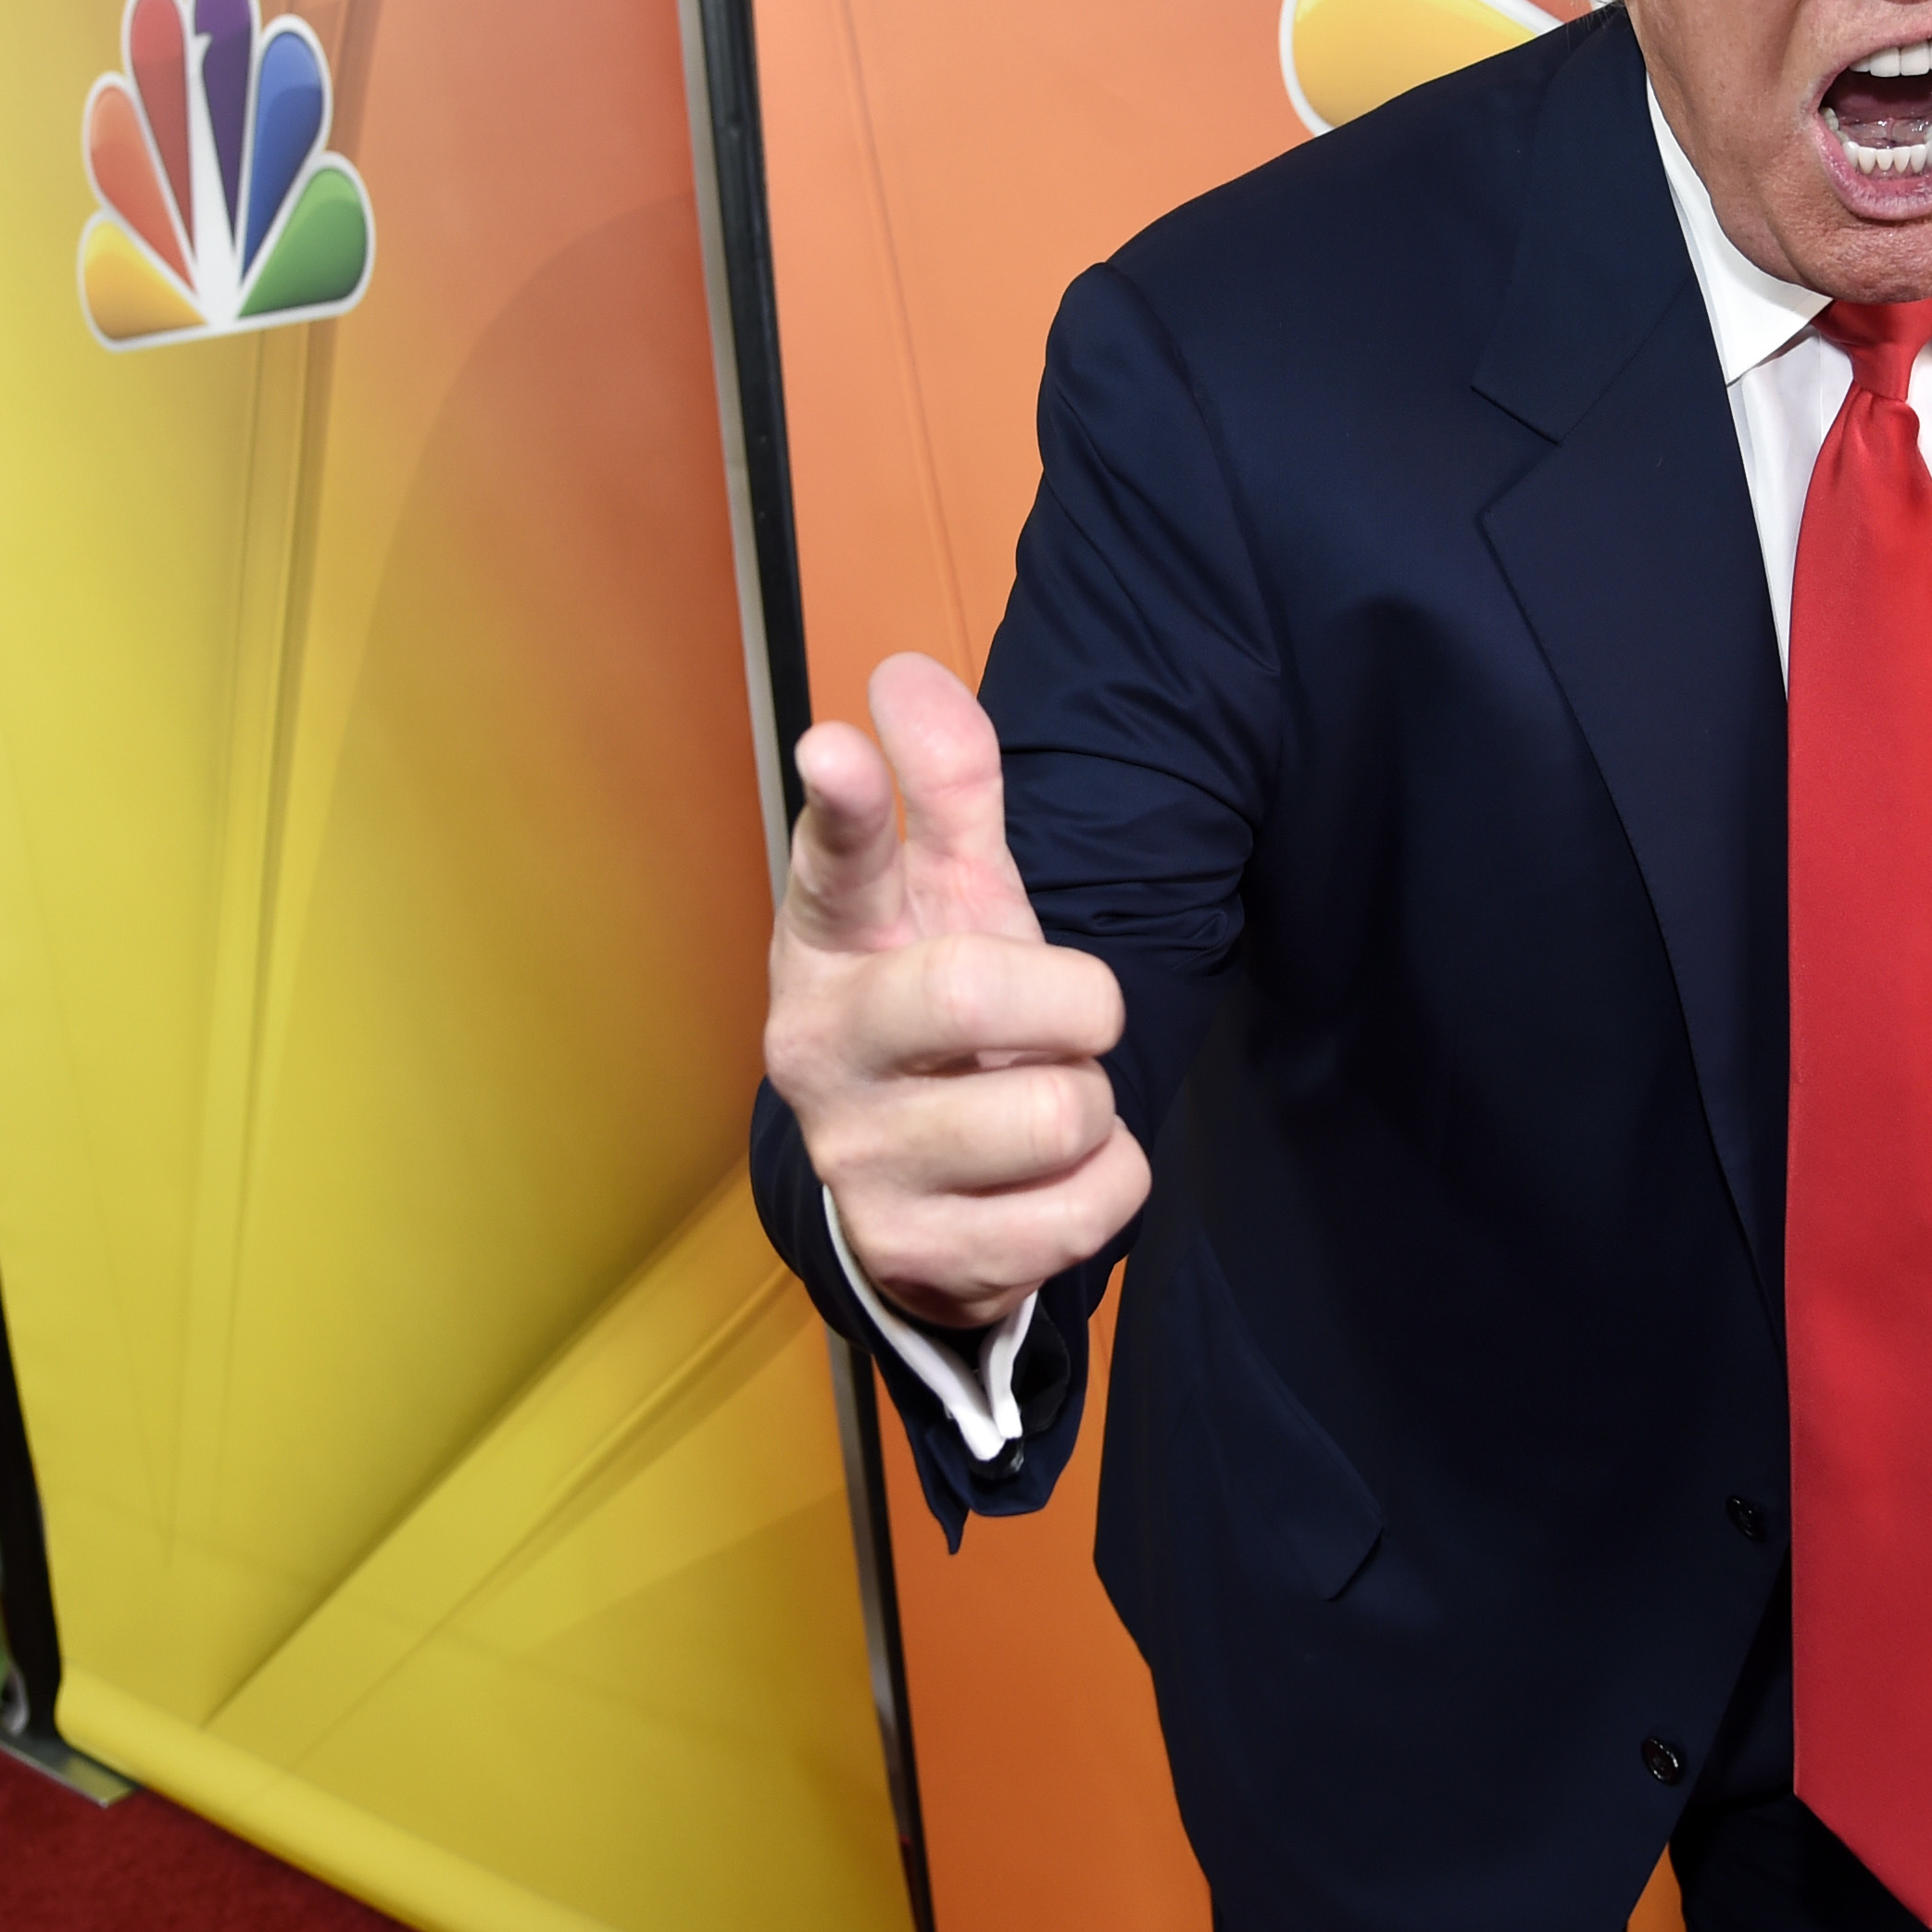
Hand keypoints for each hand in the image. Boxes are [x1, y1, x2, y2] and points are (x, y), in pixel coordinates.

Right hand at [764, 652, 1150, 1330]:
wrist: (919, 1194)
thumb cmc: (940, 1018)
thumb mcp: (953, 900)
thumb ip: (948, 791)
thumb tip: (906, 673)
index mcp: (831, 943)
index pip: (832, 862)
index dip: (843, 805)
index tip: (837, 749)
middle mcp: (824, 1051)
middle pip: (972, 987)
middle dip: (1075, 998)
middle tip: (1072, 1015)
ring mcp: (861, 1163)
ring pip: (1055, 1112)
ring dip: (1091, 1106)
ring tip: (1044, 1105)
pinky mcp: (919, 1258)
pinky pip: (1085, 1212)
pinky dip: (1107, 1189)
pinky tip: (1052, 1183)